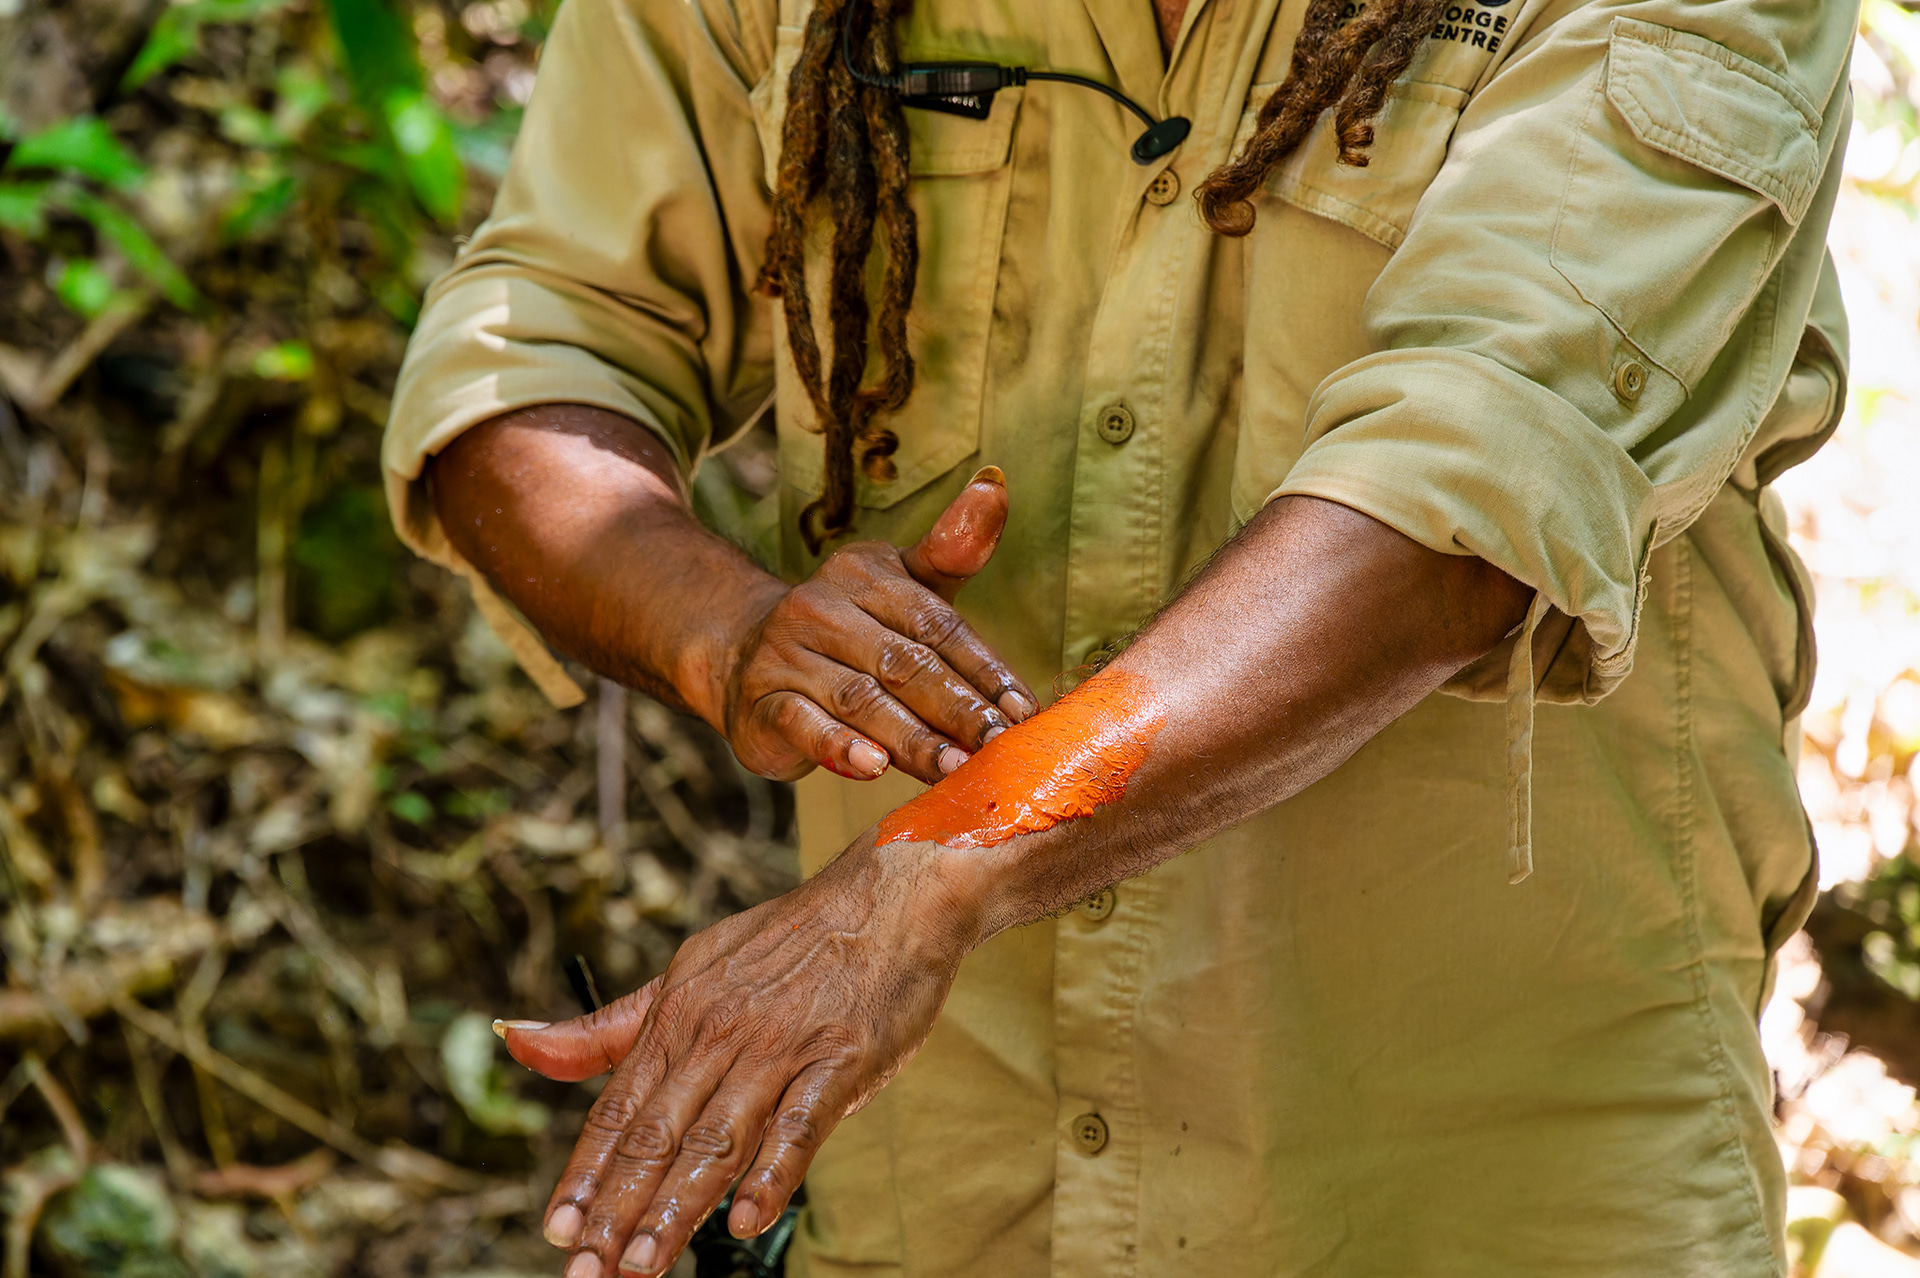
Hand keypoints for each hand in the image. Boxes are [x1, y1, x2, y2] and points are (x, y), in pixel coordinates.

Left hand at [500, 837, 975, 1277]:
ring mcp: (781, 1048)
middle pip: (658, 1134)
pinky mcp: (840, 1060)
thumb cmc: (790, 940)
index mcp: (679, 1013)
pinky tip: (747, 1219)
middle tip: (588, 1271)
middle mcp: (720, 1032)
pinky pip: (800, 1124)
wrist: (890, 896)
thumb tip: (518, 1041)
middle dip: (617, 1209)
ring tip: (644, 1264)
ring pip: (718, 1138)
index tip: (558, 1229)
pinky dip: (772, 1173)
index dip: (586, 1172)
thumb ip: (610, 1025)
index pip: (619, 1106)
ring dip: (677, 1207)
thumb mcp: (687, 969)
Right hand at [721, 468, 1036, 785]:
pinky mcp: (761, 703)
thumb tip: (996, 486)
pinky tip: (873, 767)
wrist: (744, 656)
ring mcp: (786, 655)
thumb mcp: (902, 585)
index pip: (937, 624)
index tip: (1022, 710)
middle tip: (996, 745)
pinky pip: (803, 724)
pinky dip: (839, 747)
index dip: (983, 668)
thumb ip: (952, 552)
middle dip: (957, 708)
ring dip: (912, 738)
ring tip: (954, 767)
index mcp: (864, 574)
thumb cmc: (851, 628)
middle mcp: (822, 608)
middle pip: (904, 664)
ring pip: (861, 699)